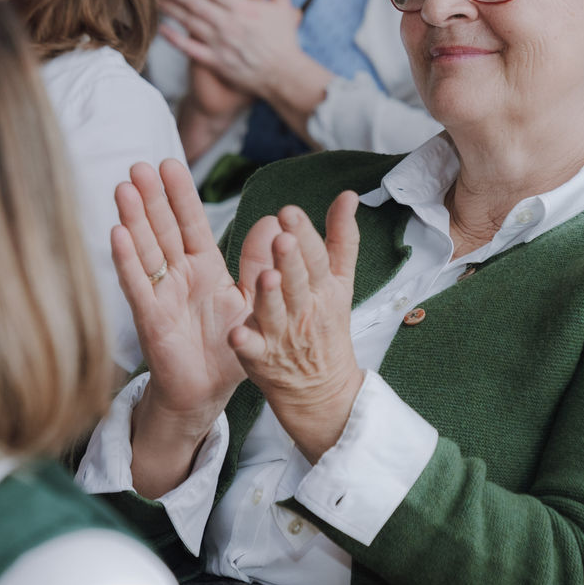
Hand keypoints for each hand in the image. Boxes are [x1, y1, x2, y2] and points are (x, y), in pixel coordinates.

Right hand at [111, 160, 257, 429]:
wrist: (206, 391)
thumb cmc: (226, 347)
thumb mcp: (252, 300)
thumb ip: (259, 263)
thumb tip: (272, 221)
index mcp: (204, 267)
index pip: (190, 223)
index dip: (179, 194)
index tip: (169, 164)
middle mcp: (179, 275)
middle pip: (162, 229)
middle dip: (150, 197)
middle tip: (139, 165)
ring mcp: (161, 294)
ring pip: (145, 250)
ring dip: (133, 220)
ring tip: (123, 188)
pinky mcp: (150, 318)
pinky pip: (137, 285)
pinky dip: (127, 261)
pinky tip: (117, 234)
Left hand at [155, 0, 304, 101]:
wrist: (284, 76)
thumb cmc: (285, 40)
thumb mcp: (284, 6)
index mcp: (244, 8)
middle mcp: (228, 24)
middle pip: (194, 2)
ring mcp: (220, 44)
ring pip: (188, 22)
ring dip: (168, 8)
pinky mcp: (216, 62)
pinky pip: (190, 49)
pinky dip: (175, 39)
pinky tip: (161, 29)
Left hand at [230, 194, 364, 461]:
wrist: (321, 388)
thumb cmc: (326, 326)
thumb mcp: (341, 283)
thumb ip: (341, 238)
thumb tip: (348, 195)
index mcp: (322, 289)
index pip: (316, 258)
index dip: (305, 235)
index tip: (290, 212)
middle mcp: (302, 309)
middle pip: (297, 282)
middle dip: (290, 261)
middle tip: (283, 237)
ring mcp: (281, 335)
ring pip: (274, 312)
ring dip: (270, 296)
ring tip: (267, 277)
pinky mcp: (260, 358)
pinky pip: (252, 350)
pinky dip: (245, 343)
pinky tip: (236, 333)